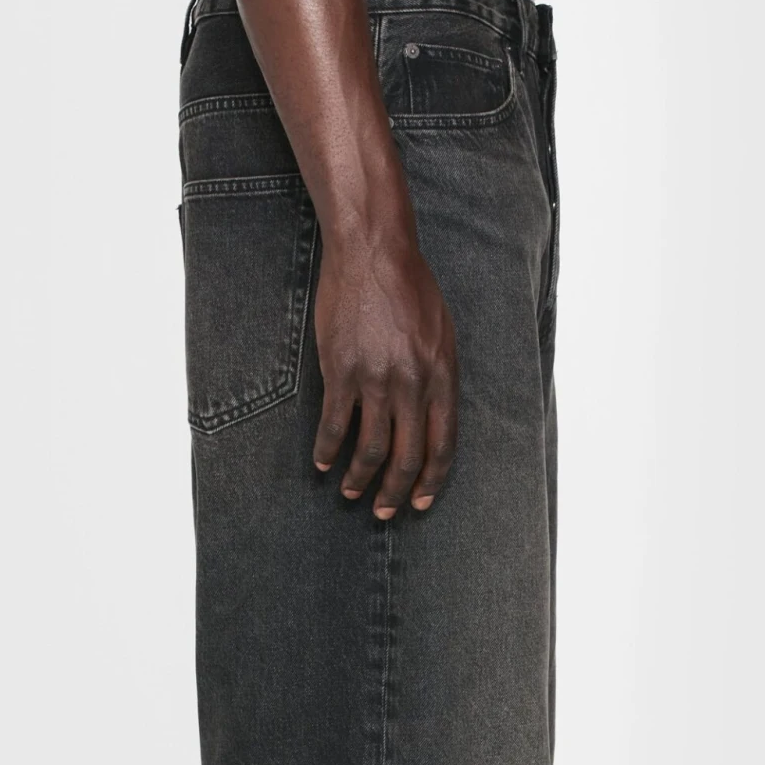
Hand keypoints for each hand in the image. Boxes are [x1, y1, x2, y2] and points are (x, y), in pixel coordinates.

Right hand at [312, 232, 458, 518]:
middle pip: (406, 456)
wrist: (373, 253)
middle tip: (385, 511)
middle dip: (395, 492)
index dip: (431, 480)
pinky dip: (327, 449)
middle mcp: (413, 384)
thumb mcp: (442, 333)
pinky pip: (334, 423)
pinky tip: (322, 462)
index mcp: (443, 377)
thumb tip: (433, 417)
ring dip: (360, 478)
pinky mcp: (341, 370)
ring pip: (370, 448)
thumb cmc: (411, 287)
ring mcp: (376, 379)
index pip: (443, 446)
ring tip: (351, 492)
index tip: (420, 501)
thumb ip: (439, 377)